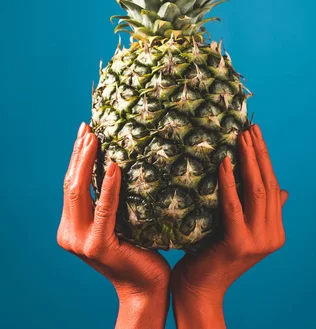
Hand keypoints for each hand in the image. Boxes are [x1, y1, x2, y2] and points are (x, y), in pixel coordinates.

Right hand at [57, 123, 169, 328]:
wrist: (146, 286)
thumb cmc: (141, 250)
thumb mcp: (121, 220)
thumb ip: (112, 200)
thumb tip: (121, 161)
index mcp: (71, 226)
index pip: (72, 184)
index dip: (76, 157)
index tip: (85, 130)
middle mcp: (69, 232)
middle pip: (71, 184)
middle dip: (79, 153)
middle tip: (88, 128)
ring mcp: (80, 241)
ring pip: (79, 192)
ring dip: (88, 162)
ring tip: (96, 138)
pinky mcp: (98, 245)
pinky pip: (105, 208)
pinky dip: (109, 185)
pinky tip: (116, 166)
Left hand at [171, 125, 287, 328]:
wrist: (199, 289)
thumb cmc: (213, 255)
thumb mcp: (241, 228)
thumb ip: (260, 209)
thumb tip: (283, 190)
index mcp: (275, 230)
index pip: (273, 186)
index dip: (265, 158)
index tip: (256, 134)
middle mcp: (272, 235)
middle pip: (267, 184)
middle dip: (259, 153)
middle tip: (250, 128)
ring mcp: (258, 241)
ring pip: (256, 190)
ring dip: (248, 160)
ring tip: (241, 137)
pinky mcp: (239, 243)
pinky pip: (234, 206)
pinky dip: (229, 182)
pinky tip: (224, 162)